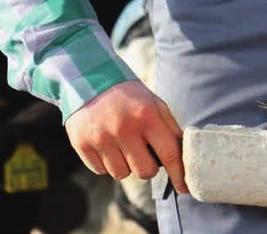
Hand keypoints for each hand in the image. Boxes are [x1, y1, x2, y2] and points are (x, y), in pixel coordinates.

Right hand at [64, 79, 187, 193]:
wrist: (88, 77)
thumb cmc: (127, 94)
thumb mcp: (152, 102)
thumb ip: (169, 128)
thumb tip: (183, 156)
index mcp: (146, 114)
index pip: (168, 153)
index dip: (178, 174)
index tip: (184, 188)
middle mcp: (124, 127)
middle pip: (145, 171)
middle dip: (148, 166)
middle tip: (142, 151)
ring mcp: (101, 137)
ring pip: (122, 174)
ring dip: (125, 164)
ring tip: (120, 142)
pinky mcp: (82, 143)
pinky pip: (101, 171)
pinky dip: (106, 162)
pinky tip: (105, 143)